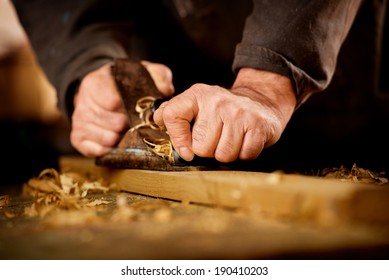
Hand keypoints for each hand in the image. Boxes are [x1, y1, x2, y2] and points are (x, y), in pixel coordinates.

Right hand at [70, 61, 173, 156]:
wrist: (101, 90)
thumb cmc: (125, 84)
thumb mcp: (142, 72)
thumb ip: (157, 75)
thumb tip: (165, 90)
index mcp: (96, 83)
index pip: (113, 101)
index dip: (131, 108)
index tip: (140, 109)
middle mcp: (83, 102)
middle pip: (114, 123)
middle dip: (131, 125)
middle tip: (139, 121)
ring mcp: (79, 122)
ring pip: (108, 138)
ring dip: (123, 138)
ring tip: (128, 129)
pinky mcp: (78, 138)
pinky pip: (97, 151)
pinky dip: (111, 149)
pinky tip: (118, 140)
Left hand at [153, 68, 295, 162]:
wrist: (261, 102)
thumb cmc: (223, 110)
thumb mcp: (197, 104)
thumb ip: (174, 112)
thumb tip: (157, 120)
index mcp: (197, 94)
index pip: (172, 116)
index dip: (177, 139)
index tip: (186, 150)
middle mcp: (217, 101)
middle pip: (201, 147)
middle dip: (209, 151)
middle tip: (217, 140)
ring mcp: (239, 112)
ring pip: (223, 155)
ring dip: (227, 154)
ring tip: (231, 140)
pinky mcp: (258, 125)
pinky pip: (244, 155)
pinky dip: (244, 154)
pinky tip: (245, 141)